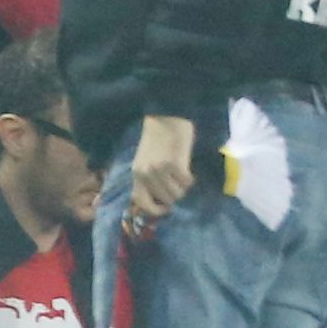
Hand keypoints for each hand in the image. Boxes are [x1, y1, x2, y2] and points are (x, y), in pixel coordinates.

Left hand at [125, 112, 198, 226]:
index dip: (154, 210)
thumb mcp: (146, 161)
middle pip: (164, 199)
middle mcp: (146, 174)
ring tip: (183, 178)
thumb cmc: (157, 139)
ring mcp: (160, 170)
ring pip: (176, 193)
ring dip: (183, 188)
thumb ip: (148, 178)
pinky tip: (188, 171)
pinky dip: (190, 179)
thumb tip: (159, 199)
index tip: (166, 209)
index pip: (141, 202)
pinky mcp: (175, 164)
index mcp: (136, 173)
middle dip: (174, 196)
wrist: (167, 117)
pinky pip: (187, 182)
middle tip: (179, 187)